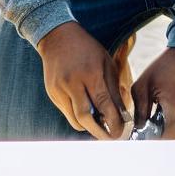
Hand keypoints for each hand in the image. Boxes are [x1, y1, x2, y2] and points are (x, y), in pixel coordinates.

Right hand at [37, 23, 126, 139]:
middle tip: (110, 138)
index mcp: (90, 73)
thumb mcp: (106, 63)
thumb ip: (113, 89)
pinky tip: (87, 113)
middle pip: (86, 117)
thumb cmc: (87, 49)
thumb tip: (122, 113)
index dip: (113, 122)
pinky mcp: (52, 93)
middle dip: (99, 132)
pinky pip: (67, 112)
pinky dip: (78, 117)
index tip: (120, 132)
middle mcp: (73, 82)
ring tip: (101, 127)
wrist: (57, 37)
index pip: (103, 104)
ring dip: (89, 127)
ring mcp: (59, 89)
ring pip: (74, 119)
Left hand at [130, 47, 174, 139]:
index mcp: (173, 101)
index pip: (170, 133)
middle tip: (146, 131)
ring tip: (156, 116)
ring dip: (167, 128)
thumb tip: (137, 132)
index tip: (146, 143)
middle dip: (160, 135)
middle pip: (174, 134)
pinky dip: (174, 121)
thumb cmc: (161, 68)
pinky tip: (166, 110)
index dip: (158, 142)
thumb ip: (139, 111)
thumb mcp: (142, 85)